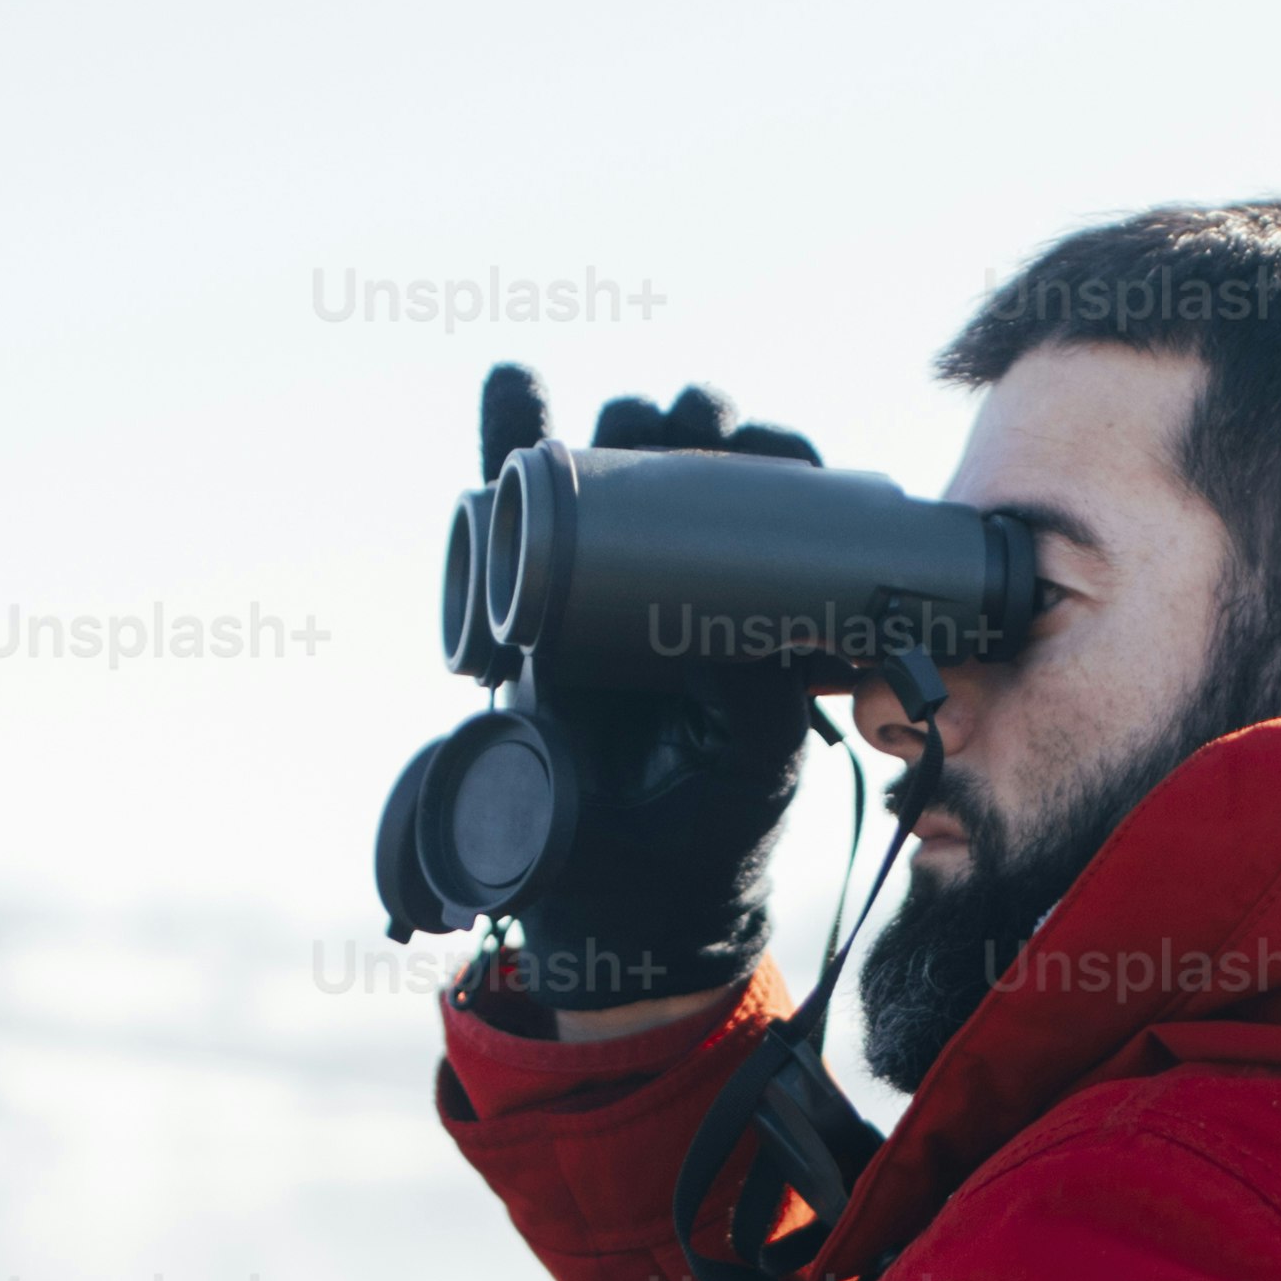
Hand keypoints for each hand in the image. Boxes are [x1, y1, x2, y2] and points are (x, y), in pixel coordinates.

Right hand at [491, 371, 828, 1019]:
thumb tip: (750, 636)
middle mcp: (677, 583)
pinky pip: (511, 514)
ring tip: (633, 414)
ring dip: (617, 426)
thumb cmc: (703, 826)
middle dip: (696, 427)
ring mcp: (599, 586)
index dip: (772, 456)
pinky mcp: (528, 606)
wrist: (616, 897)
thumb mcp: (755, 766)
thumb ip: (759, 704)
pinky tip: (514, 383)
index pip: (768, 502)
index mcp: (752, 604)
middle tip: (699, 424)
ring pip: (604, 473)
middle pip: (685, 467)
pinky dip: (507, 440)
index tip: (773, 449)